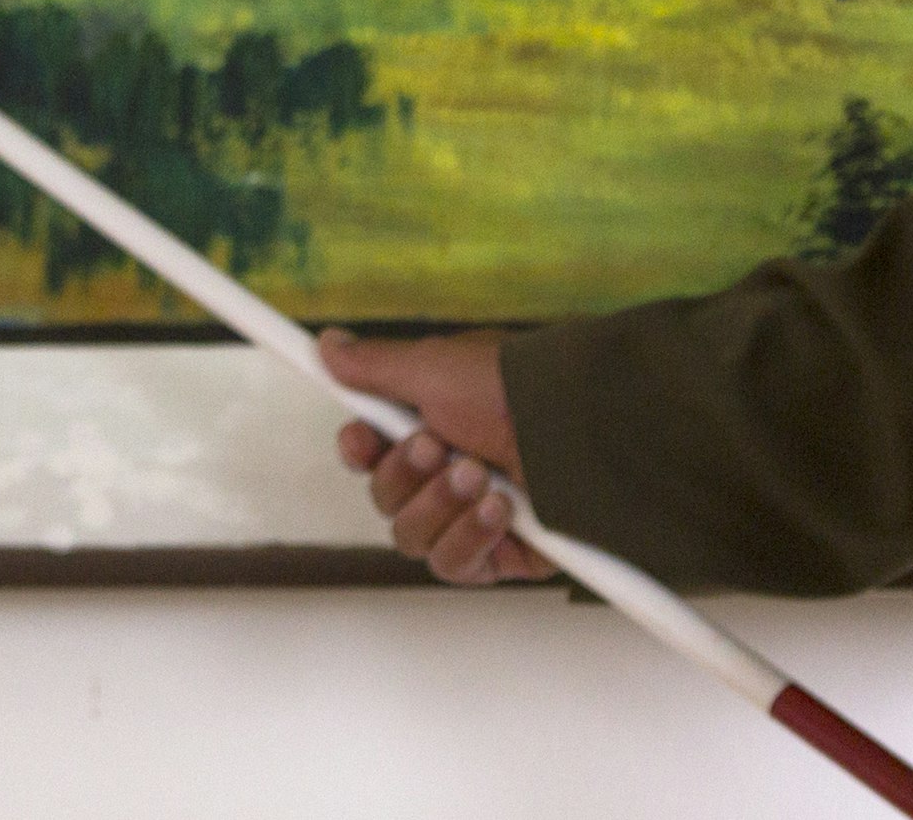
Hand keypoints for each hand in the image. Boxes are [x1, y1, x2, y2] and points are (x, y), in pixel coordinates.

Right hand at [319, 327, 551, 585]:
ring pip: (411, 537)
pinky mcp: (500, 556)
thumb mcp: (436, 368)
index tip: (361, 439)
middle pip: (384, 499)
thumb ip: (375, 367)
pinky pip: (453, 565)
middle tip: (438, 447)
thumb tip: (328, 346)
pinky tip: (499, 509)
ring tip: (479, 475)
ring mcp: (472, 517)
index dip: (359, 450)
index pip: (370, 451)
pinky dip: (469, 538)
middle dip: (406, 475)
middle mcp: (447, 471)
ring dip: (438, 505)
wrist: (585, 432)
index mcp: (430, 423)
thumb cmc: (517, 390)